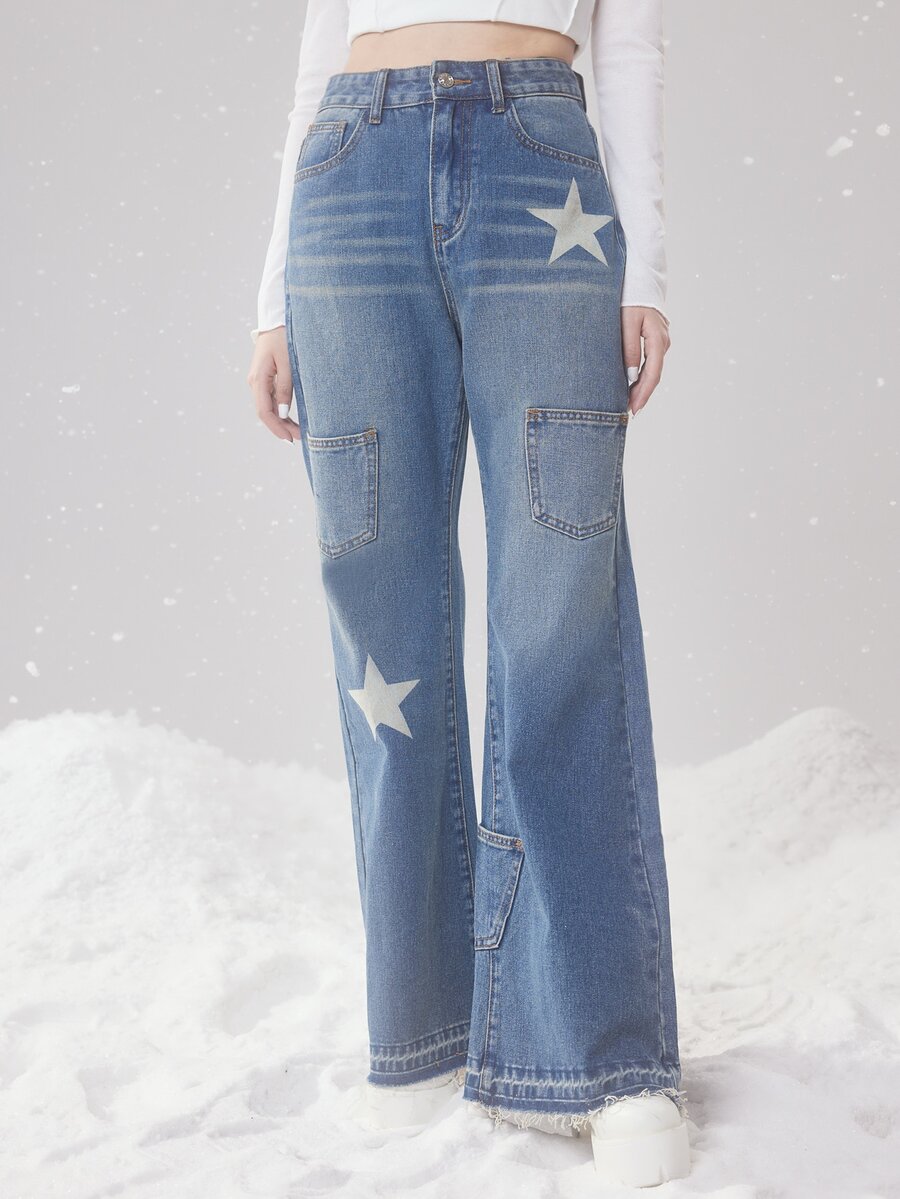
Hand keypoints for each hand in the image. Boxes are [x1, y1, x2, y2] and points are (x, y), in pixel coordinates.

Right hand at [247, 325, 301, 442]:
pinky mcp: (266, 379)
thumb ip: (285, 388)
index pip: (264, 411)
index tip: (290, 439)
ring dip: (282, 421)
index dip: (277, 428)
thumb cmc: (283, 337)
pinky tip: (291, 419)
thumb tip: (283, 413)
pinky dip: (281, 411)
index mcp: (258, 379)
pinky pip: (271, 400)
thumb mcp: (287, 362)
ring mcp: (260, 381)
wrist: (276, 320)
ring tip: (298, 432)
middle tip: (299, 439)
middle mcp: (255, 383)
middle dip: (281, 428)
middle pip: (266, 412)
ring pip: (269, 408)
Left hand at [622, 307, 670, 414]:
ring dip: (641, 386)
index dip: (643, 394)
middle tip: (629, 412)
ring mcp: (660, 340)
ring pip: (652, 369)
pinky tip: (631, 383)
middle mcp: (662, 342)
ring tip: (628, 401)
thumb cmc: (631, 298)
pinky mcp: (654, 338)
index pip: (652, 374)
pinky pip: (650, 361)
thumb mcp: (626, 323)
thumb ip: (629, 349)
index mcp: (657, 339)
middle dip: (642, 395)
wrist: (640, 278)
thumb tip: (630, 376)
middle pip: (654, 375)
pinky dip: (641, 374)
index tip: (634, 409)